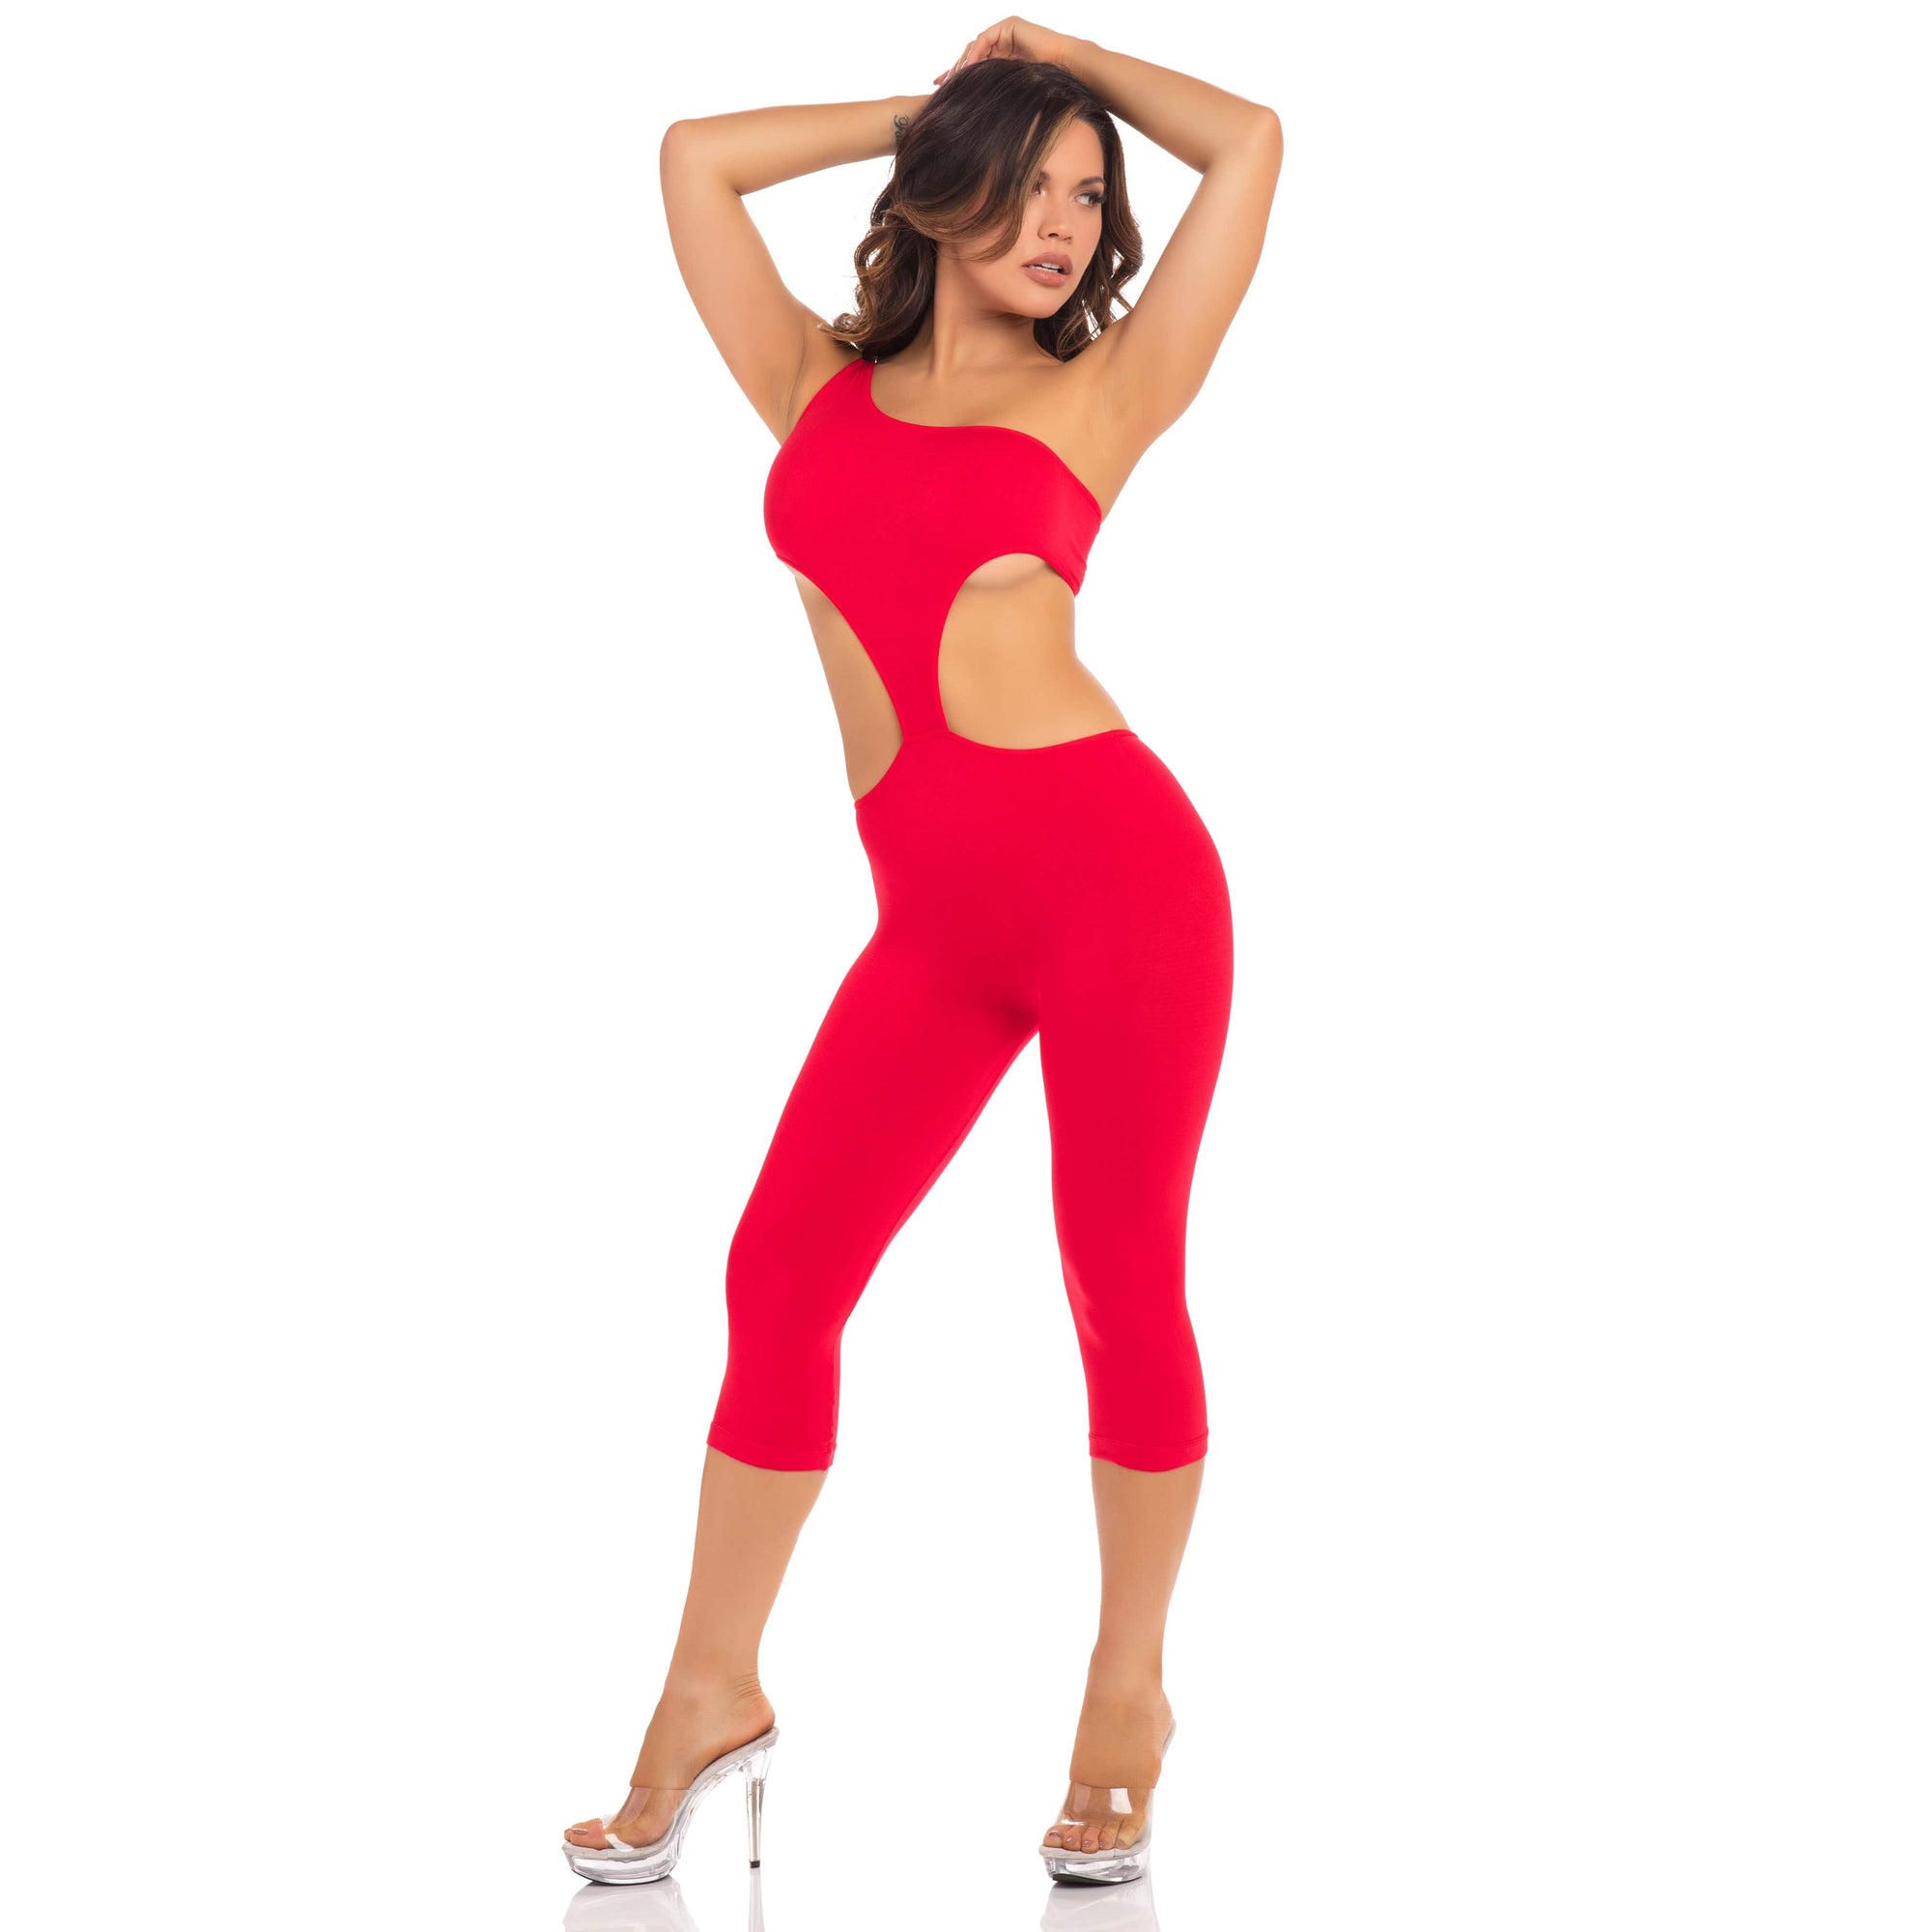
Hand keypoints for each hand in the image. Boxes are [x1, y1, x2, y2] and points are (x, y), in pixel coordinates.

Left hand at [932, 17, 1077, 84]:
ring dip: (963, 63)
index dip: (959, 75)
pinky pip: (986, 40)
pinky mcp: (1009, 26)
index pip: (975, 64)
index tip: (943, 89)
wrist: (1067, 65)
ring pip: (976, 46)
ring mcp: (1005, 32)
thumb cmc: (1046, 83)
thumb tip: (979, 110)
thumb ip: (996, 90)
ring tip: (953, 80)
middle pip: (972, 54)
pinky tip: (969, 69)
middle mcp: (1002, 41)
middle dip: (955, 70)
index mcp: (1003, 55)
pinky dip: (976, 54)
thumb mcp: (1013, 88)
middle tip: (941, 85)